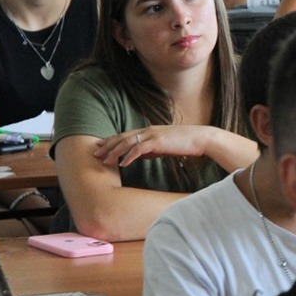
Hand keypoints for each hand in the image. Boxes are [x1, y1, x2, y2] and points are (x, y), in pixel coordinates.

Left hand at [93, 126, 211, 167]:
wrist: (201, 138)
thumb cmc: (186, 143)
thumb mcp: (165, 146)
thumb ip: (151, 148)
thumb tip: (140, 155)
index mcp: (149, 131)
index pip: (126, 135)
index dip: (112, 140)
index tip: (101, 145)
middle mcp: (148, 130)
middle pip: (122, 137)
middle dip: (108, 145)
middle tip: (95, 152)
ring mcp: (153, 135)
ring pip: (127, 143)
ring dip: (114, 152)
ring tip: (104, 161)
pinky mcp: (158, 142)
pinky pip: (139, 149)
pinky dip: (129, 156)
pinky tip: (122, 164)